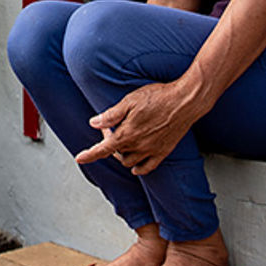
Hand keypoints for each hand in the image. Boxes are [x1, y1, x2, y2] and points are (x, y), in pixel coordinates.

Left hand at [74, 81, 205, 175]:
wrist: (186, 101)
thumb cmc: (159, 97)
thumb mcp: (130, 101)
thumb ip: (111, 115)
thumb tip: (94, 123)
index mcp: (128, 134)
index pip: (103, 149)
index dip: (90, 154)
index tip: (80, 159)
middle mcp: (138, 146)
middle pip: (116, 153)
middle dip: (109, 143)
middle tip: (111, 128)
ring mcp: (152, 150)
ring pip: (130, 162)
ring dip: (122, 154)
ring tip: (124, 140)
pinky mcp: (164, 151)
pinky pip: (147, 167)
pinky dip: (138, 168)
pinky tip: (136, 163)